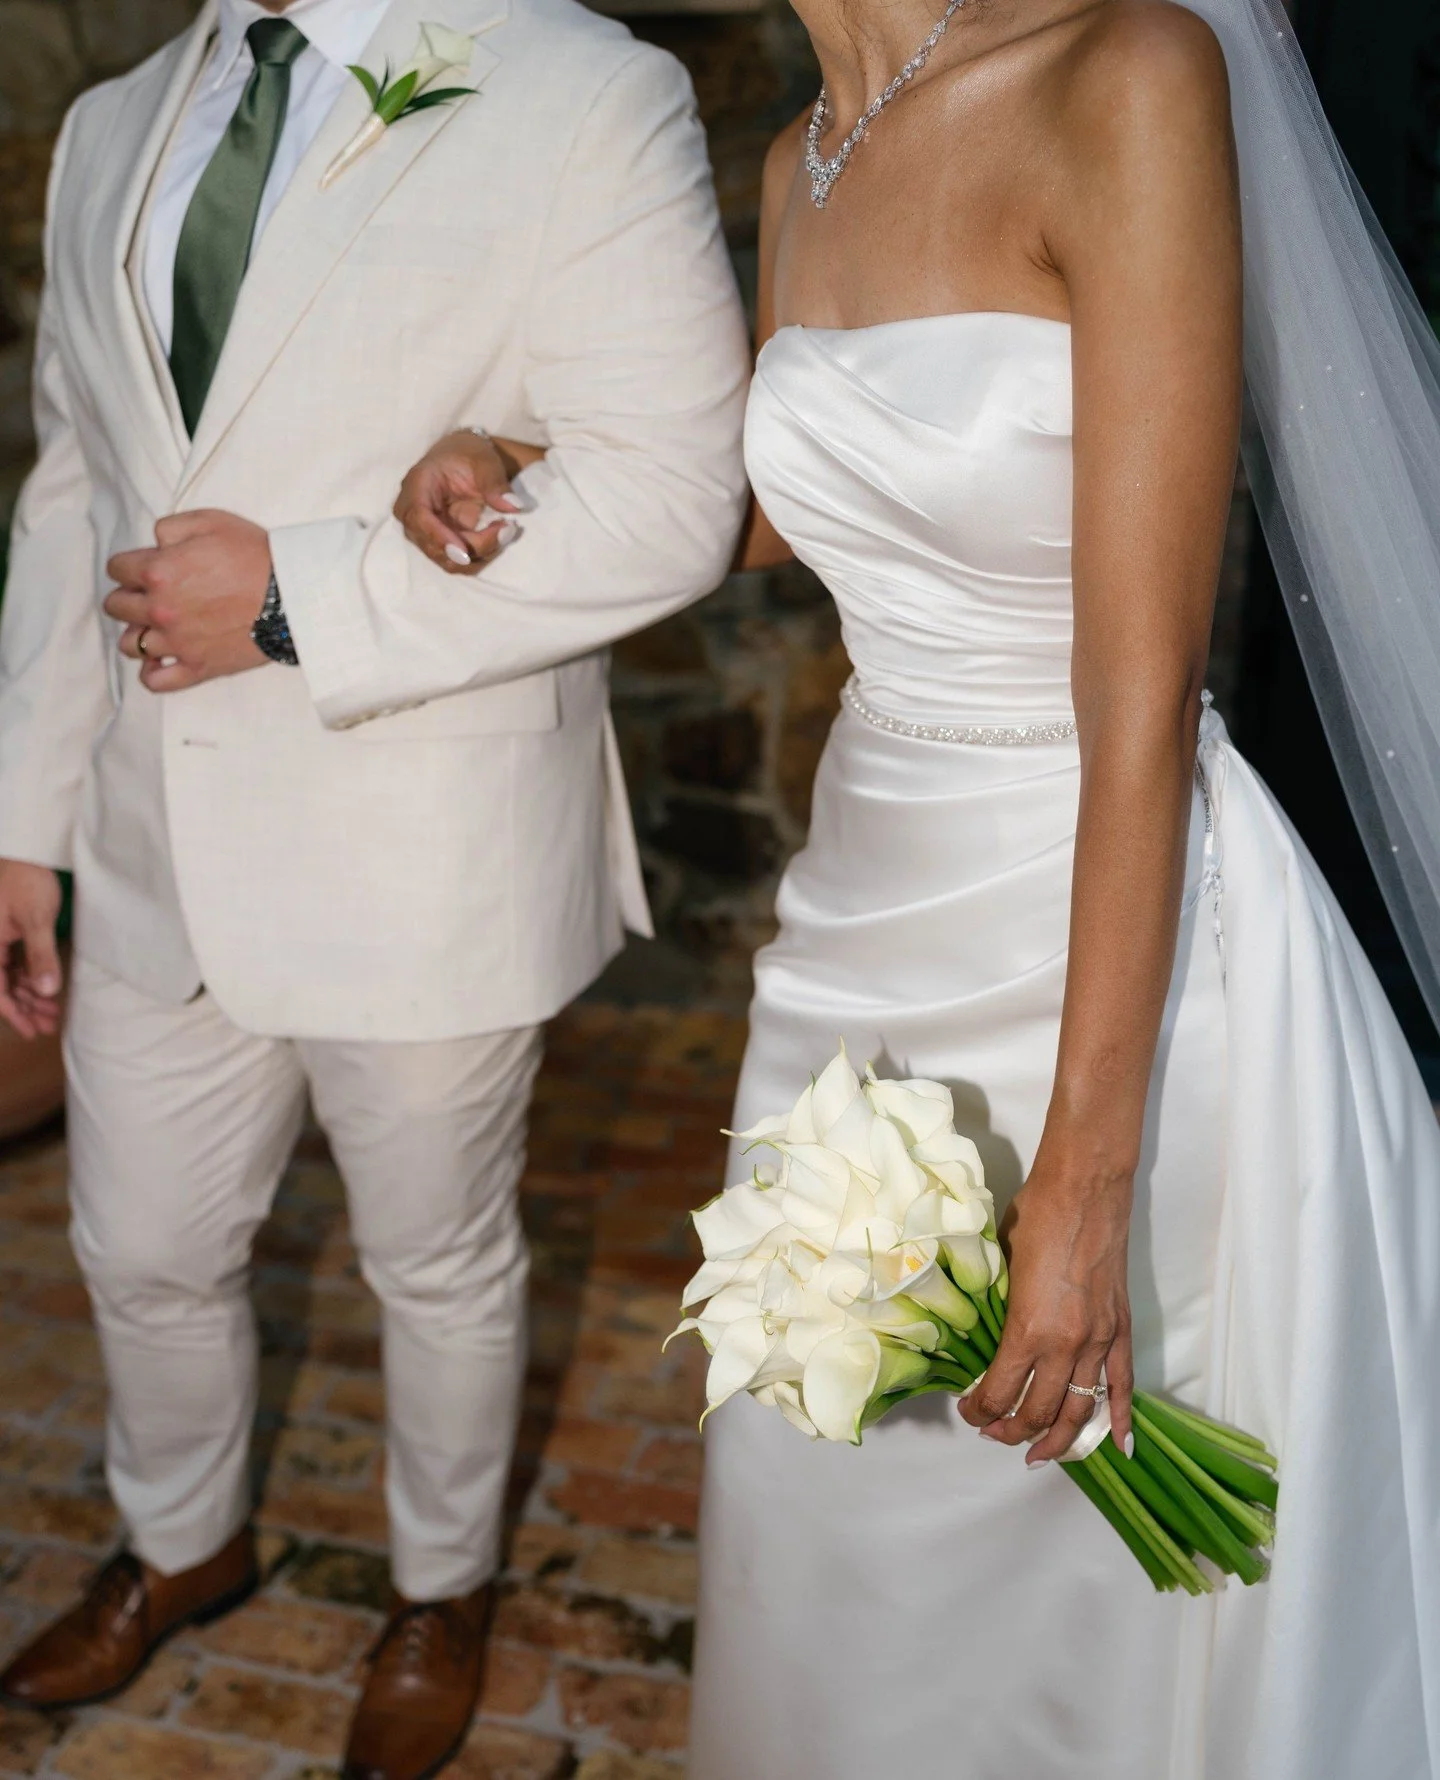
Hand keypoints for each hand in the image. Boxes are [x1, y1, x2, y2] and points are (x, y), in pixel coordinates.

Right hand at [0, 861, 63, 1039]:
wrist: (31, 848)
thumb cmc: (28, 878)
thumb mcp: (36, 919)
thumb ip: (40, 956)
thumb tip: (47, 991)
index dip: (12, 1012)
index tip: (29, 1030)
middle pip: (2, 984)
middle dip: (25, 1007)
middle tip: (48, 1026)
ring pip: (10, 975)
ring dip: (30, 994)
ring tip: (52, 1013)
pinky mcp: (10, 931)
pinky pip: (17, 961)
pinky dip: (31, 976)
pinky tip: (47, 988)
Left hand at [105, 511, 271, 691]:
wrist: (292, 594)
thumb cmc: (256, 556)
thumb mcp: (211, 520)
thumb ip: (170, 528)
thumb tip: (156, 544)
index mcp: (158, 571)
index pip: (116, 568)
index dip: (129, 565)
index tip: (145, 566)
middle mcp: (159, 609)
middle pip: (116, 606)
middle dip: (129, 595)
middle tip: (151, 594)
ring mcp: (177, 642)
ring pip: (130, 644)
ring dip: (138, 632)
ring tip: (158, 626)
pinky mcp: (197, 667)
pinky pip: (155, 680)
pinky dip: (151, 670)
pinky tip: (162, 658)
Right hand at [394, 432, 539, 575]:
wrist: (463, 461)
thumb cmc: (468, 455)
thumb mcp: (484, 460)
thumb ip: (495, 483)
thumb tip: (513, 507)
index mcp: (417, 485)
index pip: (418, 518)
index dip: (439, 538)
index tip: (464, 552)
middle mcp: (413, 513)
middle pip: (433, 546)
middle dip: (472, 547)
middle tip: (506, 529)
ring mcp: (424, 532)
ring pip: (447, 560)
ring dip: (479, 554)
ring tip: (505, 529)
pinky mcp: (439, 544)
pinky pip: (457, 562)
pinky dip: (480, 556)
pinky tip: (497, 536)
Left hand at [958, 1154, 1134, 1464]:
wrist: (1085, 1188)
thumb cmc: (1036, 1215)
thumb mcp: (1001, 1264)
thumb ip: (999, 1309)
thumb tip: (988, 1335)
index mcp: (1029, 1329)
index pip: (1001, 1392)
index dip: (980, 1410)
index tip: (968, 1409)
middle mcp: (1067, 1344)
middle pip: (1039, 1412)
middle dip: (1012, 1430)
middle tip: (994, 1432)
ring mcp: (1099, 1339)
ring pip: (1080, 1409)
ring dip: (1058, 1439)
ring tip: (1038, 1452)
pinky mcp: (1121, 1328)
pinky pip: (1123, 1384)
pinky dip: (1118, 1418)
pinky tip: (1116, 1445)